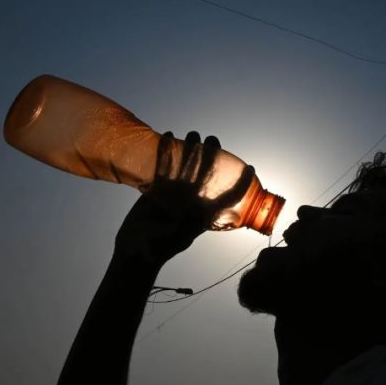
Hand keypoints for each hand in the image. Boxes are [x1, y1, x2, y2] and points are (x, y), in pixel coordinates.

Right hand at [114, 131, 254, 265]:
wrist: (135, 248)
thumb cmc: (160, 247)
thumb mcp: (177, 238)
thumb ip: (188, 226)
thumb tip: (198, 214)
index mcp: (204, 211)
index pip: (227, 195)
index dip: (240, 183)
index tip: (249, 169)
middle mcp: (193, 198)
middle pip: (208, 172)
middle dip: (212, 154)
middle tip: (210, 141)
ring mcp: (176, 190)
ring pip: (188, 164)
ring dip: (191, 147)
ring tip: (191, 136)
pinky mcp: (158, 186)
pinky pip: (165, 164)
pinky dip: (167, 150)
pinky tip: (168, 136)